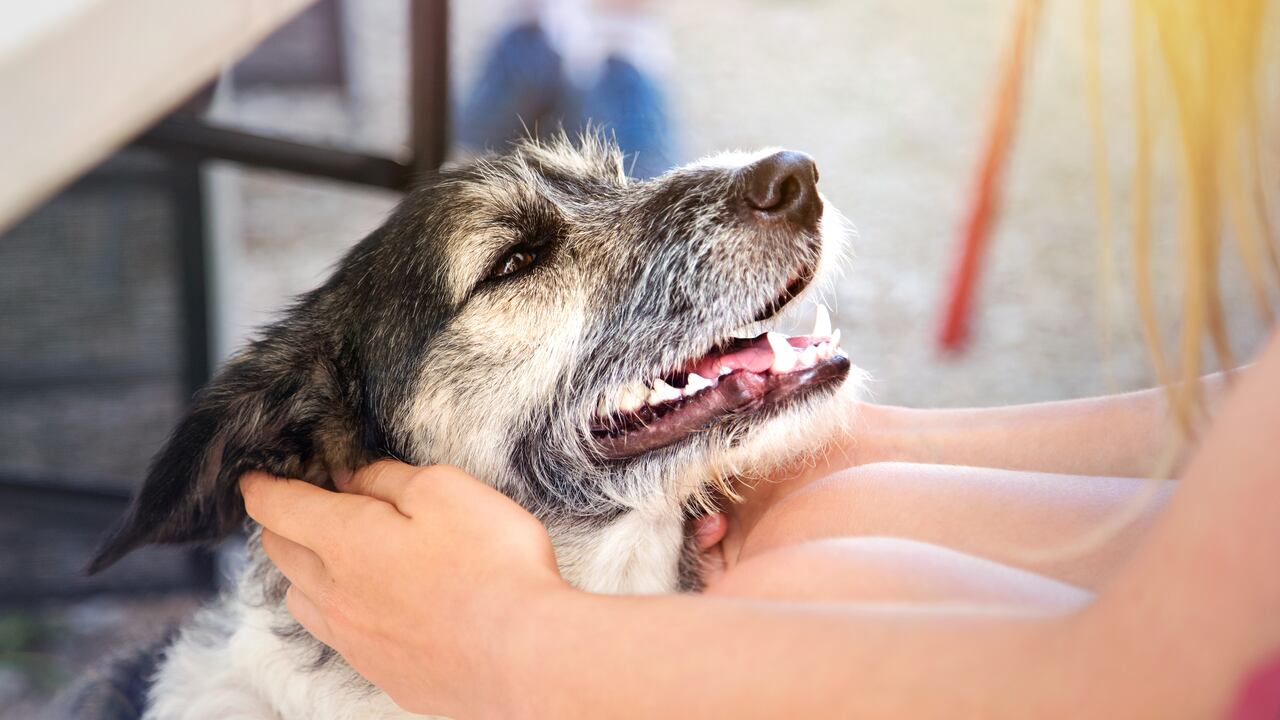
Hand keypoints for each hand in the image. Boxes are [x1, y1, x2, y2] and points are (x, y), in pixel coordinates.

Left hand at [240, 460, 569, 716]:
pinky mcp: (382, 671)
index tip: (255, 478)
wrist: (523, 655)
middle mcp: (336, 593)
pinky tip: (369, 606)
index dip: (262, 486)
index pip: (278, 507)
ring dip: (304, 572)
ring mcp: (355, 639)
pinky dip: (338, 611)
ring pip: (301, 599)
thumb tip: (354, 478)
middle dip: (281, 524)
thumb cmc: (492, 565)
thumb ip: (390, 479)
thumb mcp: (446, 490)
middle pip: (281, 553)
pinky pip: (338, 636)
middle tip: (299, 506)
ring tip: (329, 557)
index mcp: (345, 540)